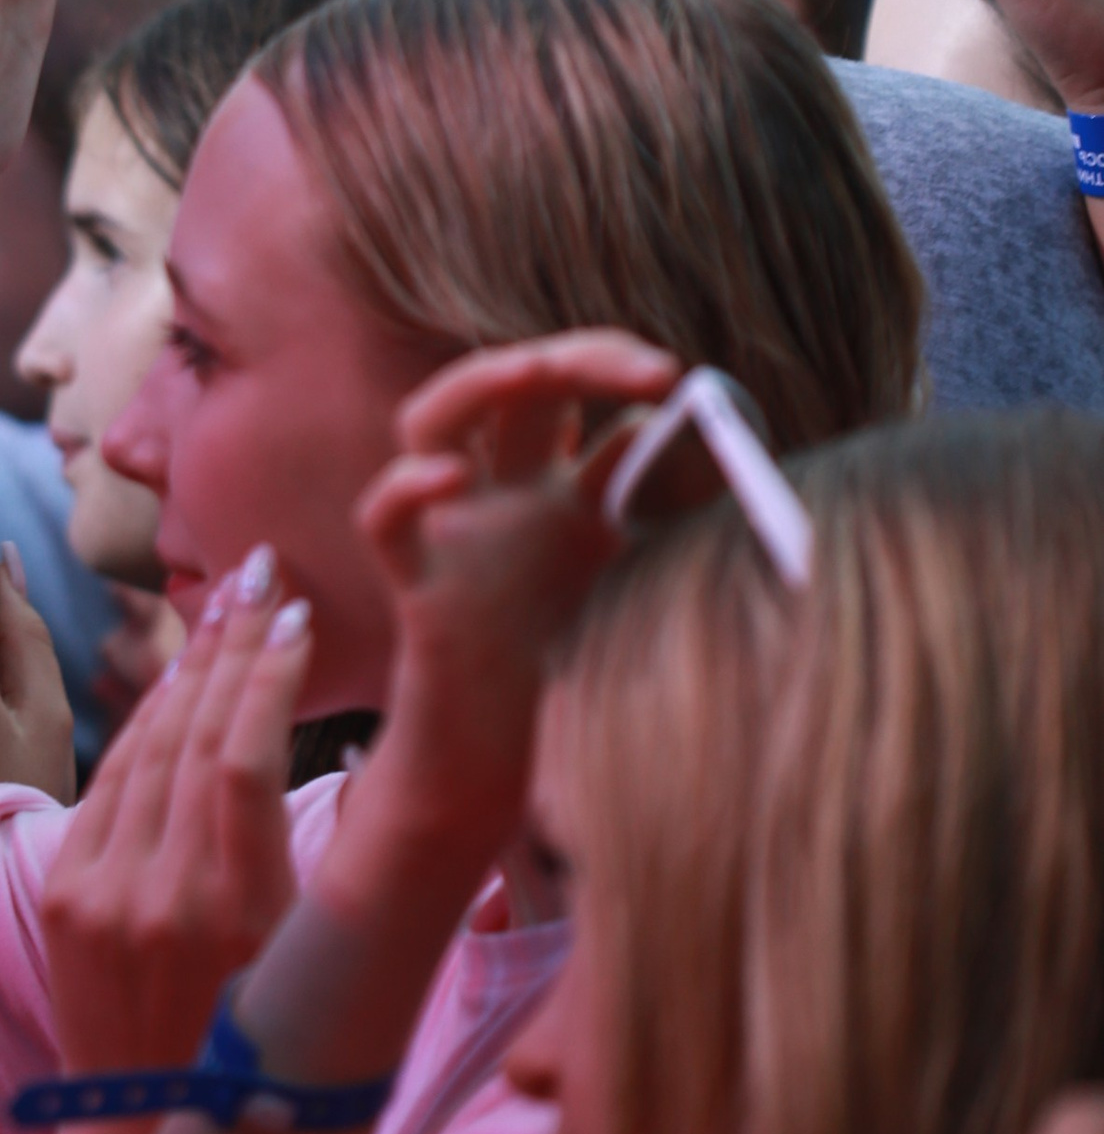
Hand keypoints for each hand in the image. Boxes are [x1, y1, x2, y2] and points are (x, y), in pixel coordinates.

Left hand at [35, 557, 311, 1075]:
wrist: (152, 1133)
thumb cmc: (266, 1053)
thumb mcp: (309, 959)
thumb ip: (311, 857)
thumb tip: (362, 755)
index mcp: (240, 921)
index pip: (241, 764)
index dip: (265, 679)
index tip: (293, 617)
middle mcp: (161, 902)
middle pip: (192, 739)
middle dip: (227, 645)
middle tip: (260, 572)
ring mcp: (100, 896)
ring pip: (146, 751)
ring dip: (185, 669)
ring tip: (223, 603)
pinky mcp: (64, 895)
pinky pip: (109, 786)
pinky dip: (145, 726)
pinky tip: (175, 677)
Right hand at [355, 332, 680, 872]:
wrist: (518, 777)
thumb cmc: (588, 687)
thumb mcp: (656, 590)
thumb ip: (690, 532)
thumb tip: (751, 464)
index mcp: (562, 495)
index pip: (577, 395)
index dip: (620, 366)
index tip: (687, 380)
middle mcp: (503, 499)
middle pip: (511, 385)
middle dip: (576, 356)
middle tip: (653, 366)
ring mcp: (456, 535)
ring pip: (429, 419)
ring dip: (480, 381)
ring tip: (540, 369)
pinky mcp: (417, 588)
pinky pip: (383, 520)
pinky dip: (404, 490)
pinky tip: (448, 480)